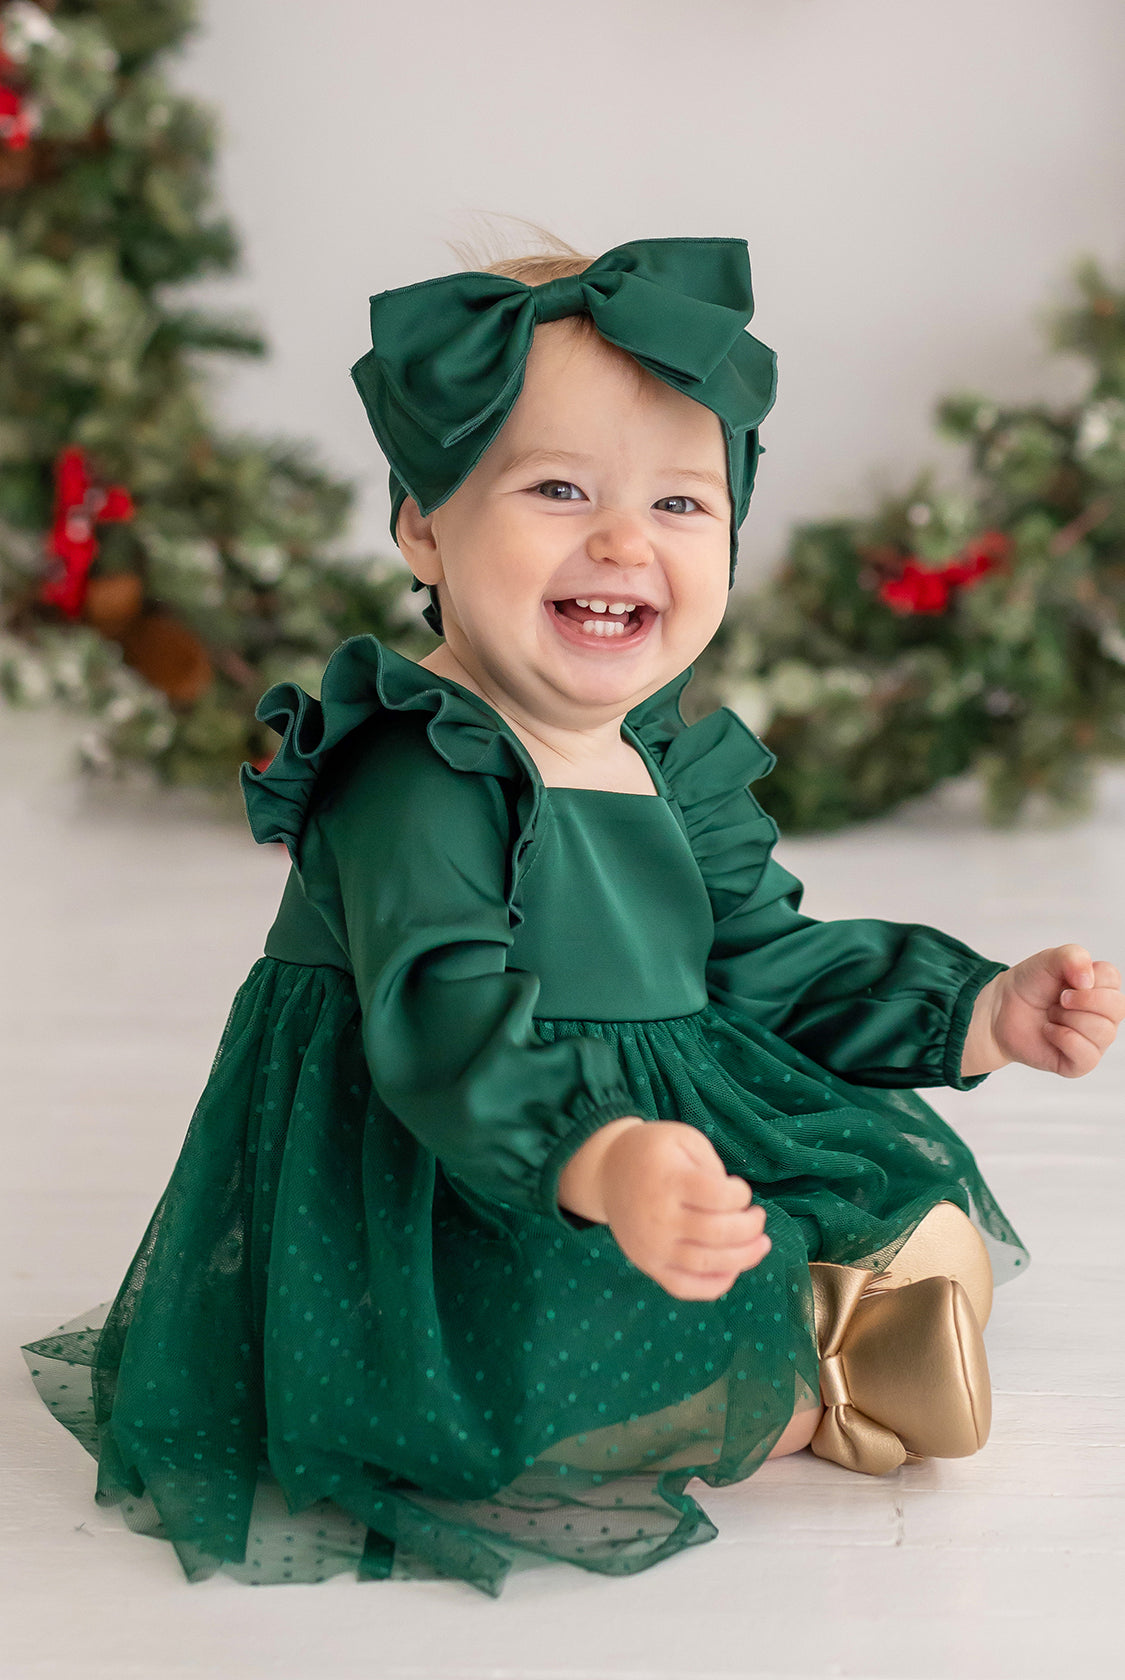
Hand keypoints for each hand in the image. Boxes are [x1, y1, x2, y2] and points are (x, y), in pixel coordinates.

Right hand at [595, 1120, 770, 1300]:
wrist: (606, 1171)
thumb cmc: (653, 1152)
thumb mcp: (684, 1139)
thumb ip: (712, 1166)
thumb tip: (735, 1205)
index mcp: (669, 1180)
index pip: (720, 1197)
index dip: (740, 1195)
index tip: (739, 1190)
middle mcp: (659, 1218)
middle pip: (718, 1233)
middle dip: (750, 1228)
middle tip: (759, 1218)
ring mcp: (652, 1247)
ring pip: (707, 1263)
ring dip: (744, 1258)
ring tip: (761, 1245)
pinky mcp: (649, 1265)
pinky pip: (684, 1287)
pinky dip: (714, 1286)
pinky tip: (732, 1270)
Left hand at [965, 945, 1123, 1078]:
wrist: (1001, 1010)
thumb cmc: (1029, 986)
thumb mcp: (1047, 960)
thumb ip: (1072, 956)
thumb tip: (1088, 980)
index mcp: (1102, 988)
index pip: (1112, 979)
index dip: (1086, 976)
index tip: (1066, 979)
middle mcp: (1105, 1016)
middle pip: (1116, 1007)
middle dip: (1081, 1000)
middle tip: (1058, 999)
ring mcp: (1095, 1041)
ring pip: (1103, 1031)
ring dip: (1067, 1018)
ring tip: (1052, 1015)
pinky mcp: (1081, 1063)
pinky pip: (1087, 1055)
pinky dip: (1063, 1038)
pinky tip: (1049, 1031)